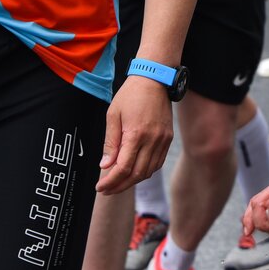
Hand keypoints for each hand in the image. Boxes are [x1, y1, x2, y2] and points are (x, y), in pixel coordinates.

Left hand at [95, 75, 174, 194]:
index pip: (123, 168)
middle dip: (120, 186)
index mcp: (136, 134)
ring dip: (133, 181)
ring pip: (149, 171)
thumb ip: (110, 142)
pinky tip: (135, 172)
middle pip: (137, 174)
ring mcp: (163, 139)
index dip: (111, 181)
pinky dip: (146, 171)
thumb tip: (105, 166)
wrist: (154, 79)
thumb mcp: (113, 115)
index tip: (100, 187)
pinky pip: (158, 162)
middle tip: (107, 190)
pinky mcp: (168, 138)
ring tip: (119, 183)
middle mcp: (152, 139)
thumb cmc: (130, 95)